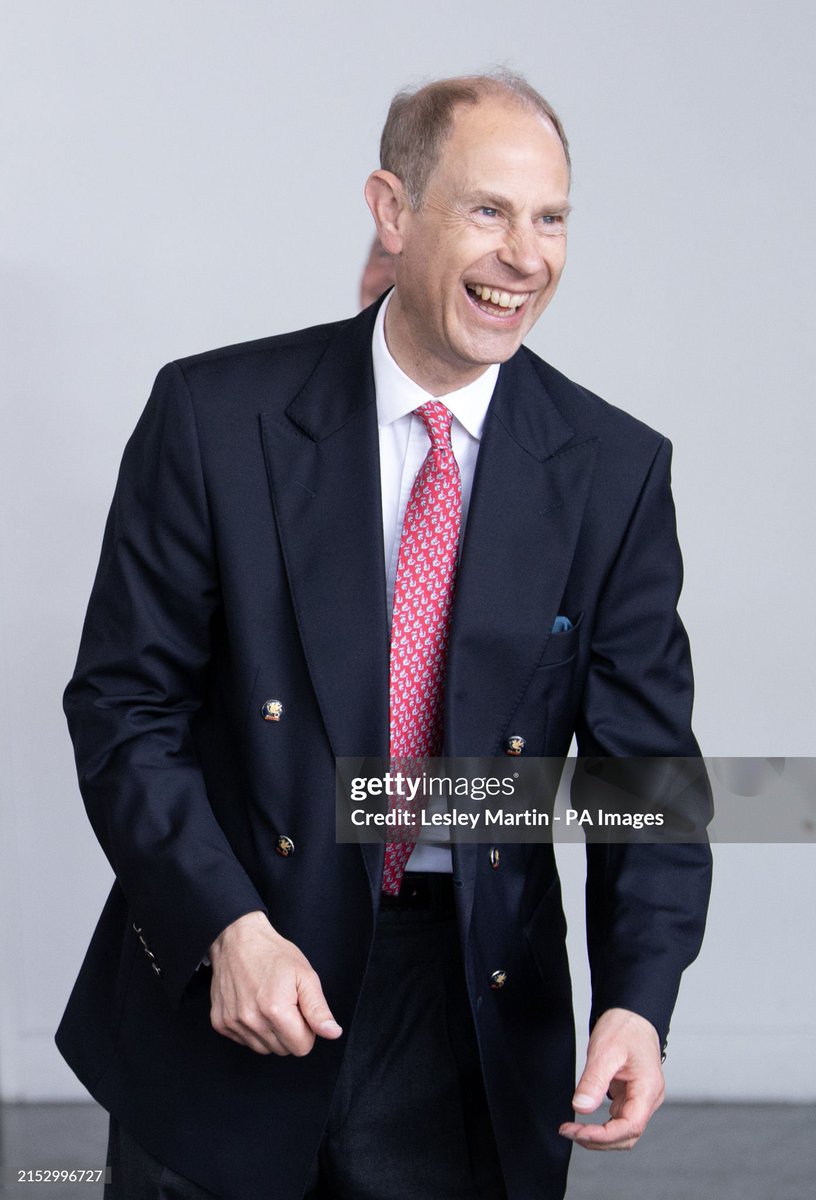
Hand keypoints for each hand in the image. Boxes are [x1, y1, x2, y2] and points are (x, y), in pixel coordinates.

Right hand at [208, 910, 342, 1055]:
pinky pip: (245, 1041)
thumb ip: (319, 1009)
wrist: (238, 939)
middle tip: (286, 1003)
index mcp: (276, 1010)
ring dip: (271, 1032)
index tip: (301, 1010)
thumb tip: (333, 1034)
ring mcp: (233, 1023)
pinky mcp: (220, 1023)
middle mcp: (251, 1021)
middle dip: (290, 1031)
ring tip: (269, 1004)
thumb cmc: (273, 954)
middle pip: (283, 1050)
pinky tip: (254, 1006)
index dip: (307, 1030)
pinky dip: (253, 1029)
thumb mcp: (305, 975)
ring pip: (264, 1048)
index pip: (302, 1047)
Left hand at [559, 1007, 663, 1149]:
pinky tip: (584, 1122)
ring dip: (600, 1137)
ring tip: (573, 1130)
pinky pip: (619, 1120)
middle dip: (598, 1140)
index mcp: (648, 1089)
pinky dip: (602, 1126)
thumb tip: (581, 1108)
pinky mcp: (632, 1096)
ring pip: (624, 1132)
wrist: (631, 1014)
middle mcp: (649, 1098)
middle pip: (627, 1136)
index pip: (630, 1127)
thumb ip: (594, 1080)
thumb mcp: (605, 1051)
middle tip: (568, 1132)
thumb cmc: (624, 1028)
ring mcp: (641, 1099)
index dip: (603, 1136)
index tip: (578, 1132)